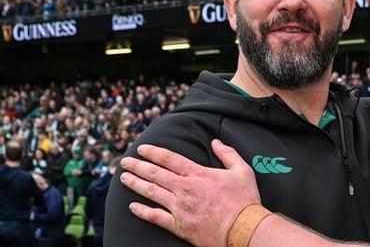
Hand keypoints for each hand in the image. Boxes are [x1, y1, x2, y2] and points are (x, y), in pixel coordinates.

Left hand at [120, 139, 260, 246]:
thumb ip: (228, 153)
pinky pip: (155, 217)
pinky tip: (132, 207)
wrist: (243, 229)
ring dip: (135, 184)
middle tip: (125, 162)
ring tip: (124, 179)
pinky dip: (142, 212)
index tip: (141, 149)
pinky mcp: (179, 225)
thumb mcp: (242, 170)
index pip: (170, 159)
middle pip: (155, 174)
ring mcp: (179, 208)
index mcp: (198, 174)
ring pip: (151, 193)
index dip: (153, 152)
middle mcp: (185, 189)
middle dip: (138, 166)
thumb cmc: (244, 200)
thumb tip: (215, 142)